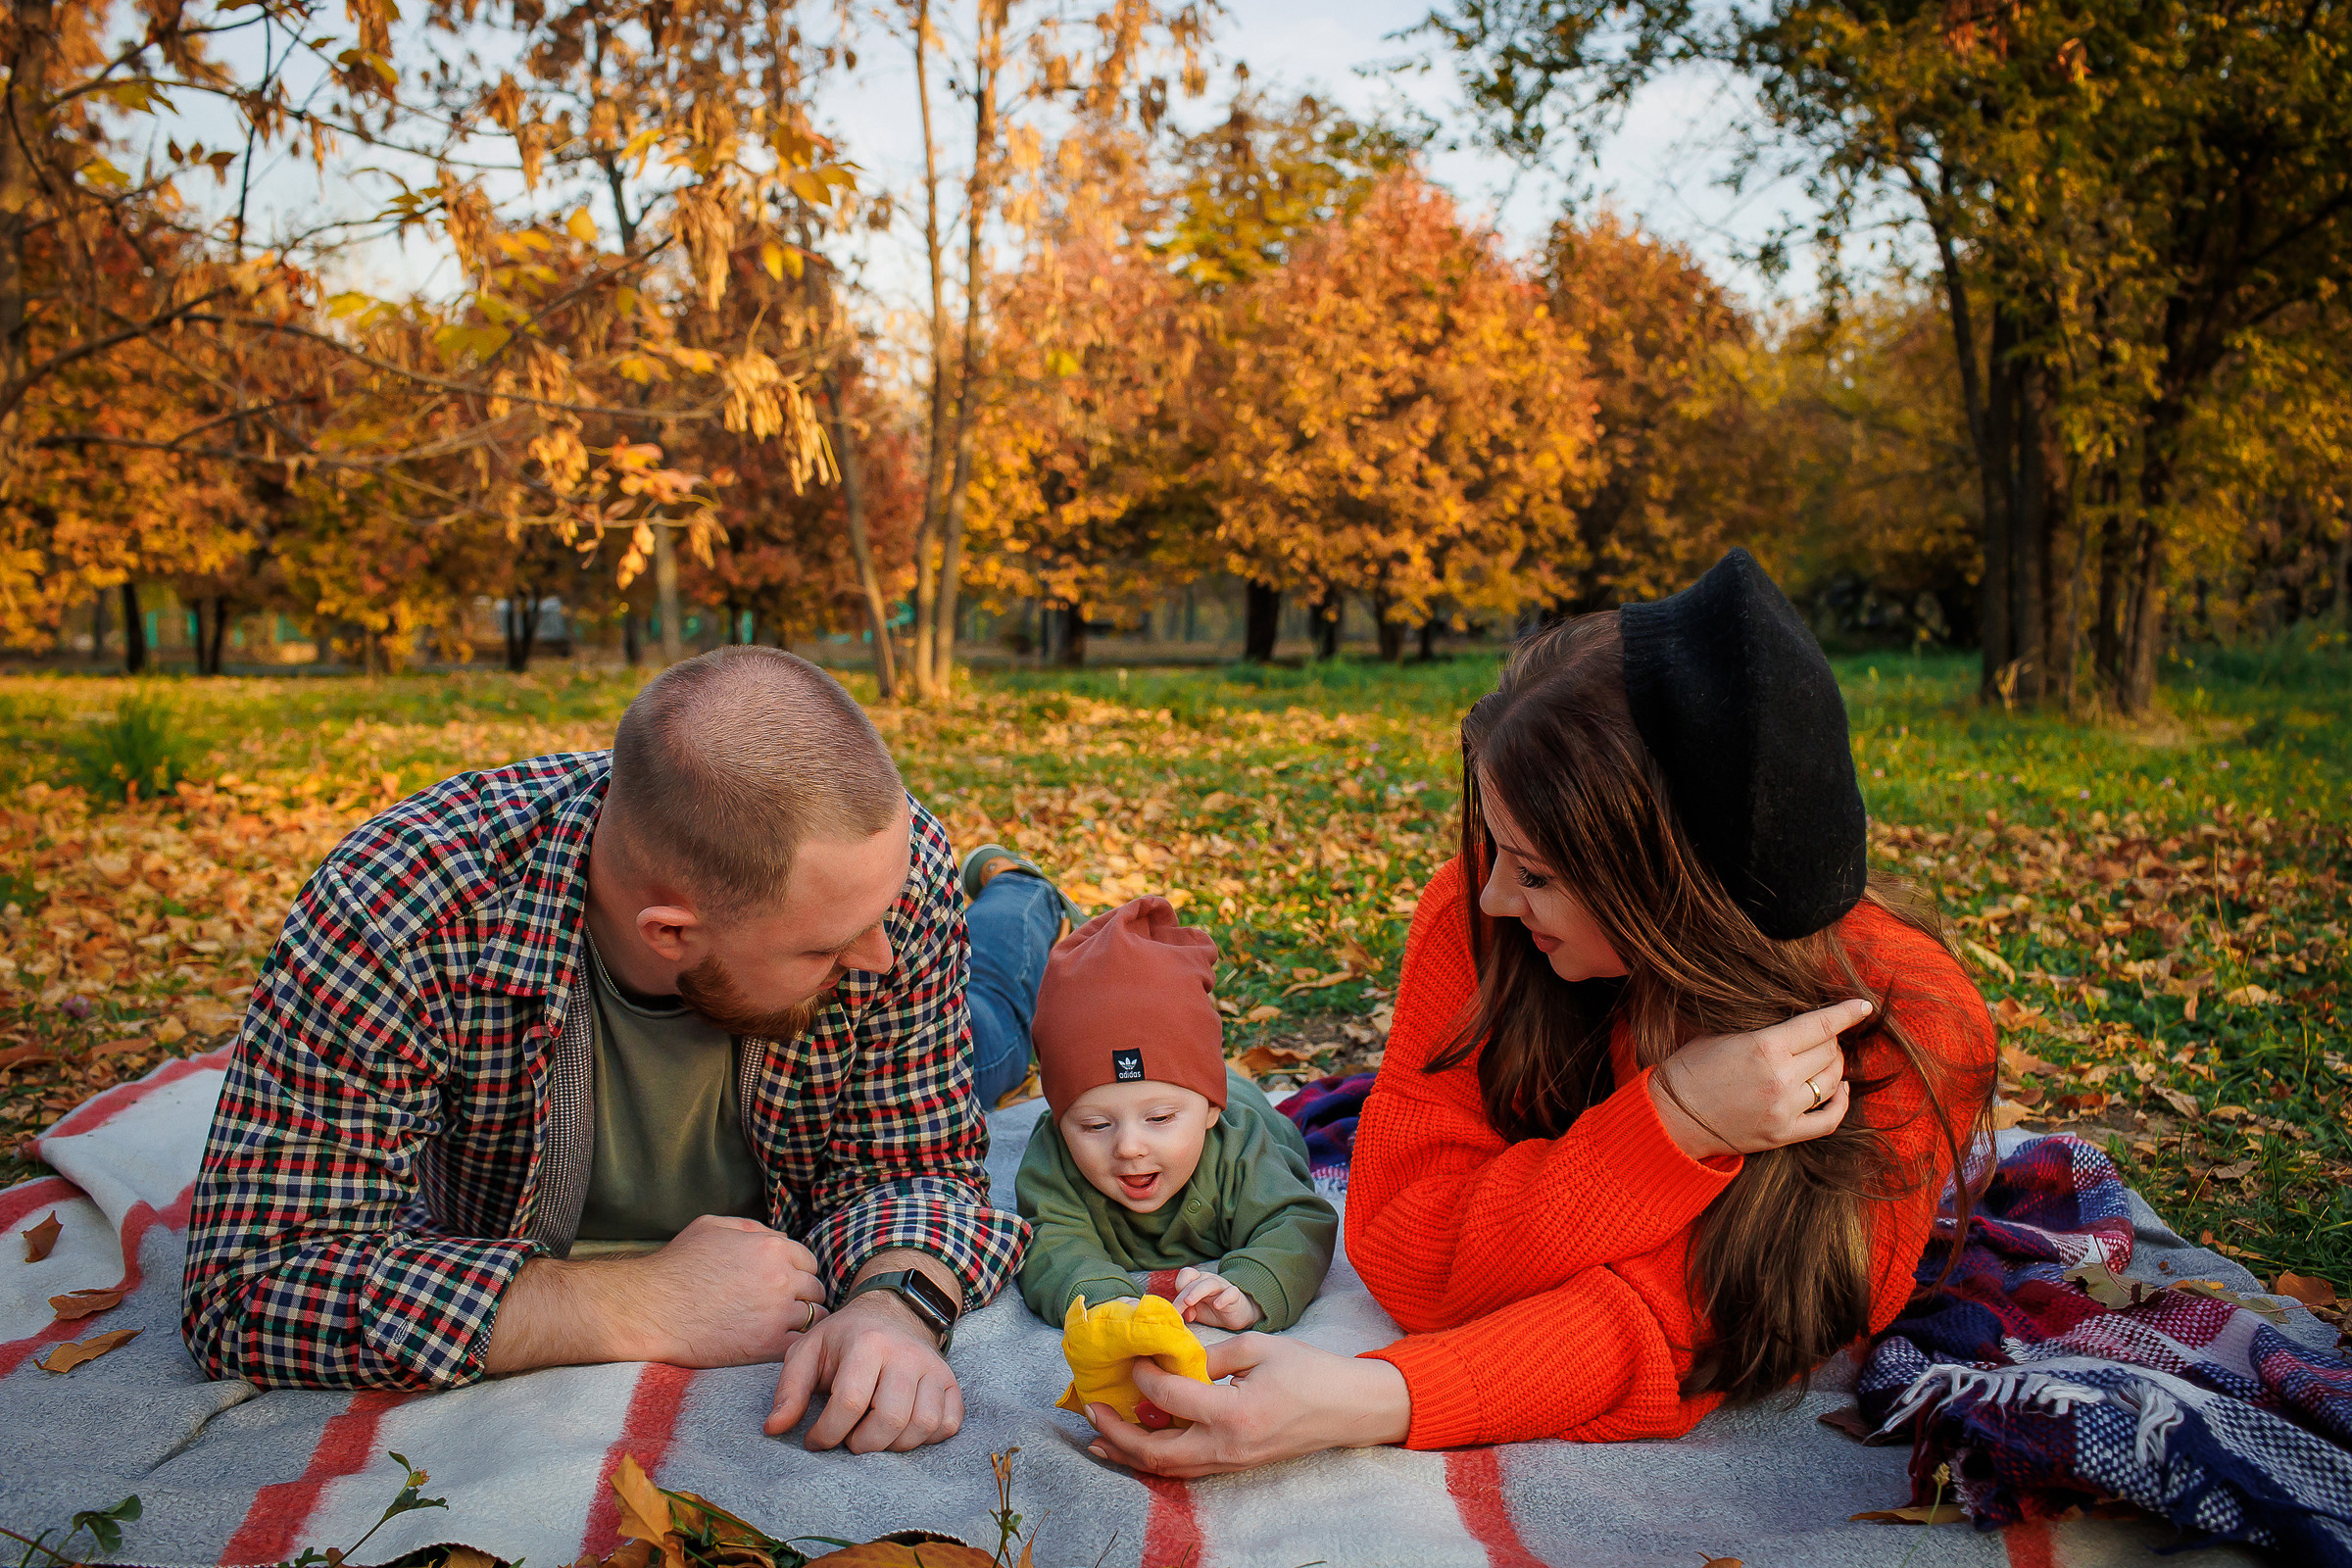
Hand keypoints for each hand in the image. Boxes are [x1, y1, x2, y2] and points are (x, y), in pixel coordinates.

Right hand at [486, 1213, 827, 1374]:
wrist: (649, 1309)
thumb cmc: (675, 1266)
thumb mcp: (711, 1227)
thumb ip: (750, 1228)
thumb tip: (773, 1236)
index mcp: (771, 1247)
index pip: (809, 1262)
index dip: (798, 1274)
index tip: (785, 1286)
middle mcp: (780, 1278)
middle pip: (815, 1290)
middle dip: (803, 1298)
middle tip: (785, 1310)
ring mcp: (775, 1313)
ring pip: (813, 1319)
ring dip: (802, 1324)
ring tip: (783, 1330)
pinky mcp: (765, 1345)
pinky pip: (797, 1345)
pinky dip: (792, 1346)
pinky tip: (775, 1346)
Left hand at [766, 1291, 963, 1452]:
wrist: (890, 1314)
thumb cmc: (843, 1340)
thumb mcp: (807, 1352)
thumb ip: (789, 1390)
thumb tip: (773, 1429)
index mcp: (867, 1342)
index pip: (850, 1403)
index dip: (827, 1433)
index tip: (815, 1440)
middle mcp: (906, 1353)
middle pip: (891, 1419)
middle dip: (863, 1444)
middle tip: (849, 1440)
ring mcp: (934, 1367)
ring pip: (924, 1424)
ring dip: (894, 1445)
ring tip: (873, 1435)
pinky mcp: (951, 1382)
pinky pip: (949, 1423)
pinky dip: (927, 1438)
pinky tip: (902, 1431)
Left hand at [1082, 1334, 1409, 1477]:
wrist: (1349, 1408)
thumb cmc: (1309, 1371)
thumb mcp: (1260, 1346)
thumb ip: (1212, 1354)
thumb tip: (1174, 1361)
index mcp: (1233, 1413)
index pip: (1169, 1398)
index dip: (1144, 1375)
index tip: (1133, 1356)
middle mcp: (1227, 1447)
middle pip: (1155, 1452)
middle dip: (1116, 1432)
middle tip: (1090, 1410)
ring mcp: (1232, 1462)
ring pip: (1167, 1468)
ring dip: (1129, 1453)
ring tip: (1099, 1438)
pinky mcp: (1236, 1465)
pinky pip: (1186, 1468)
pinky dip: (1156, 1458)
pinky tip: (1140, 1445)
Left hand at [1170, 1267, 1261, 1330]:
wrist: (1236, 1314)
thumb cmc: (1213, 1310)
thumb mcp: (1196, 1310)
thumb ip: (1187, 1309)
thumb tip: (1180, 1313)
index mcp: (1198, 1281)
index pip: (1186, 1274)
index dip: (1179, 1287)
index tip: (1175, 1307)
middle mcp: (1209, 1280)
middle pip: (1194, 1281)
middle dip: (1183, 1295)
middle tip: (1177, 1309)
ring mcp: (1223, 1286)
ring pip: (1210, 1283)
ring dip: (1197, 1292)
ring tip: (1189, 1302)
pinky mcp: (1235, 1295)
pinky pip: (1230, 1292)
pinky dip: (1223, 1297)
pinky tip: (1217, 1305)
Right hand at [1648, 997, 1871, 1160]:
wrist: (1671, 1115)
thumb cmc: (1691, 1068)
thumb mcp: (1723, 1034)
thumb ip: (1765, 1027)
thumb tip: (1800, 1018)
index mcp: (1764, 1047)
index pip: (1820, 1025)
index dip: (1845, 1013)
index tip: (1861, 1006)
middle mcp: (1780, 1079)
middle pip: (1829, 1052)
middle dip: (1831, 1039)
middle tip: (1822, 1034)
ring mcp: (1784, 1109)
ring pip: (1832, 1081)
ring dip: (1834, 1066)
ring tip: (1825, 1057)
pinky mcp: (1782, 1134)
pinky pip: (1829, 1120)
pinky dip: (1841, 1102)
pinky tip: (1840, 1089)